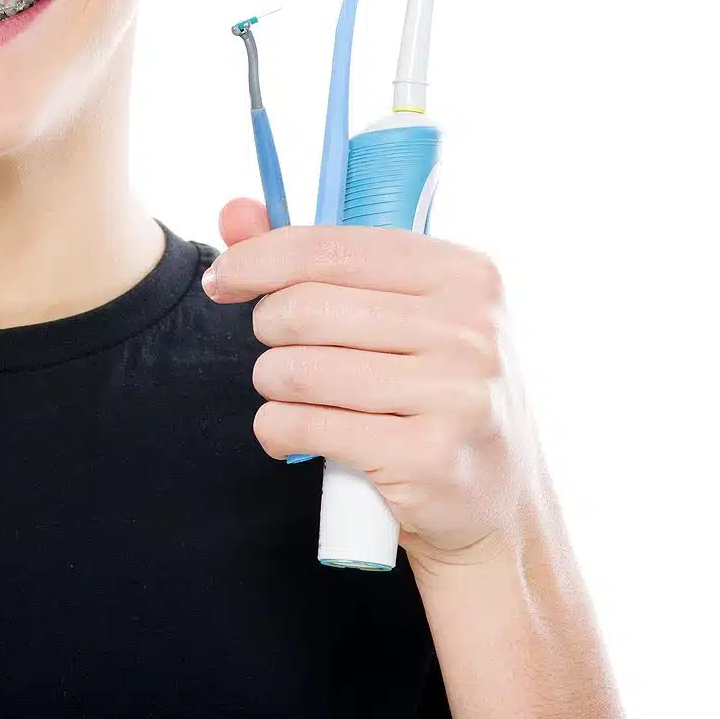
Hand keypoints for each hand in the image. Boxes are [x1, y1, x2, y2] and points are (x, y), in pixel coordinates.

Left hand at [201, 198, 546, 574]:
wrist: (498, 507)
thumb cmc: (433, 393)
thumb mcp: (400, 313)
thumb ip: (314, 258)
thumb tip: (233, 212)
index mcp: (465, 274)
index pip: (328, 248)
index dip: (256, 260)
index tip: (222, 280)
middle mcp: (470, 329)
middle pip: (303, 310)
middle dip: (268, 332)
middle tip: (280, 353)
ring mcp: (456, 395)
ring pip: (295, 371)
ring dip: (272, 387)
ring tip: (294, 398)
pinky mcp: (428, 458)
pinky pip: (303, 428)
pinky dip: (277, 432)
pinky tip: (292, 438)